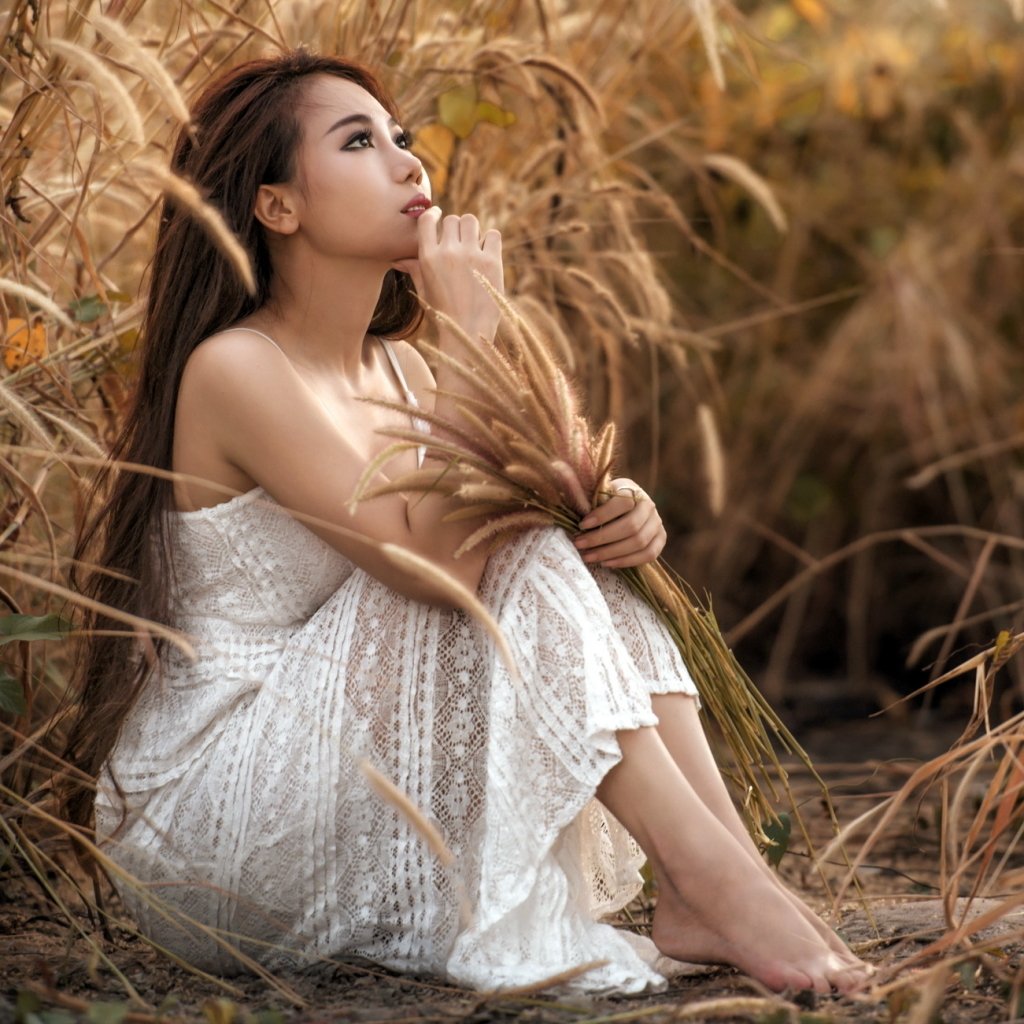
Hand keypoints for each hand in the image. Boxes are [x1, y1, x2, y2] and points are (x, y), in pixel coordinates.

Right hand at [392, 207, 503, 343]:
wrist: (469, 332)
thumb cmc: (444, 314)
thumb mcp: (424, 291)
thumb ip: (414, 270)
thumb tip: (397, 260)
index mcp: (428, 258)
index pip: (427, 220)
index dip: (434, 214)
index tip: (439, 215)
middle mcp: (448, 252)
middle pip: (452, 219)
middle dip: (455, 228)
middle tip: (460, 242)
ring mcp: (471, 255)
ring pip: (471, 221)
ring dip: (472, 230)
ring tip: (474, 246)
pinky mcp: (492, 261)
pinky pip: (492, 234)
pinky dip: (490, 240)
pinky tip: (487, 253)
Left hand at [573, 477, 665, 568]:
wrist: (626, 507)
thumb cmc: (605, 501)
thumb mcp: (599, 495)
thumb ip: (590, 502)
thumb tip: (574, 515)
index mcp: (633, 490)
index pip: (622, 502)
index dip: (602, 515)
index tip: (581, 525)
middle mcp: (649, 506)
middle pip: (630, 526)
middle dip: (601, 538)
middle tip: (580, 544)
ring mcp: (657, 523)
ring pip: (638, 542)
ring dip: (611, 553)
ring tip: (589, 557)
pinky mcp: (660, 539)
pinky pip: (648, 555)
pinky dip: (626, 561)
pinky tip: (607, 563)